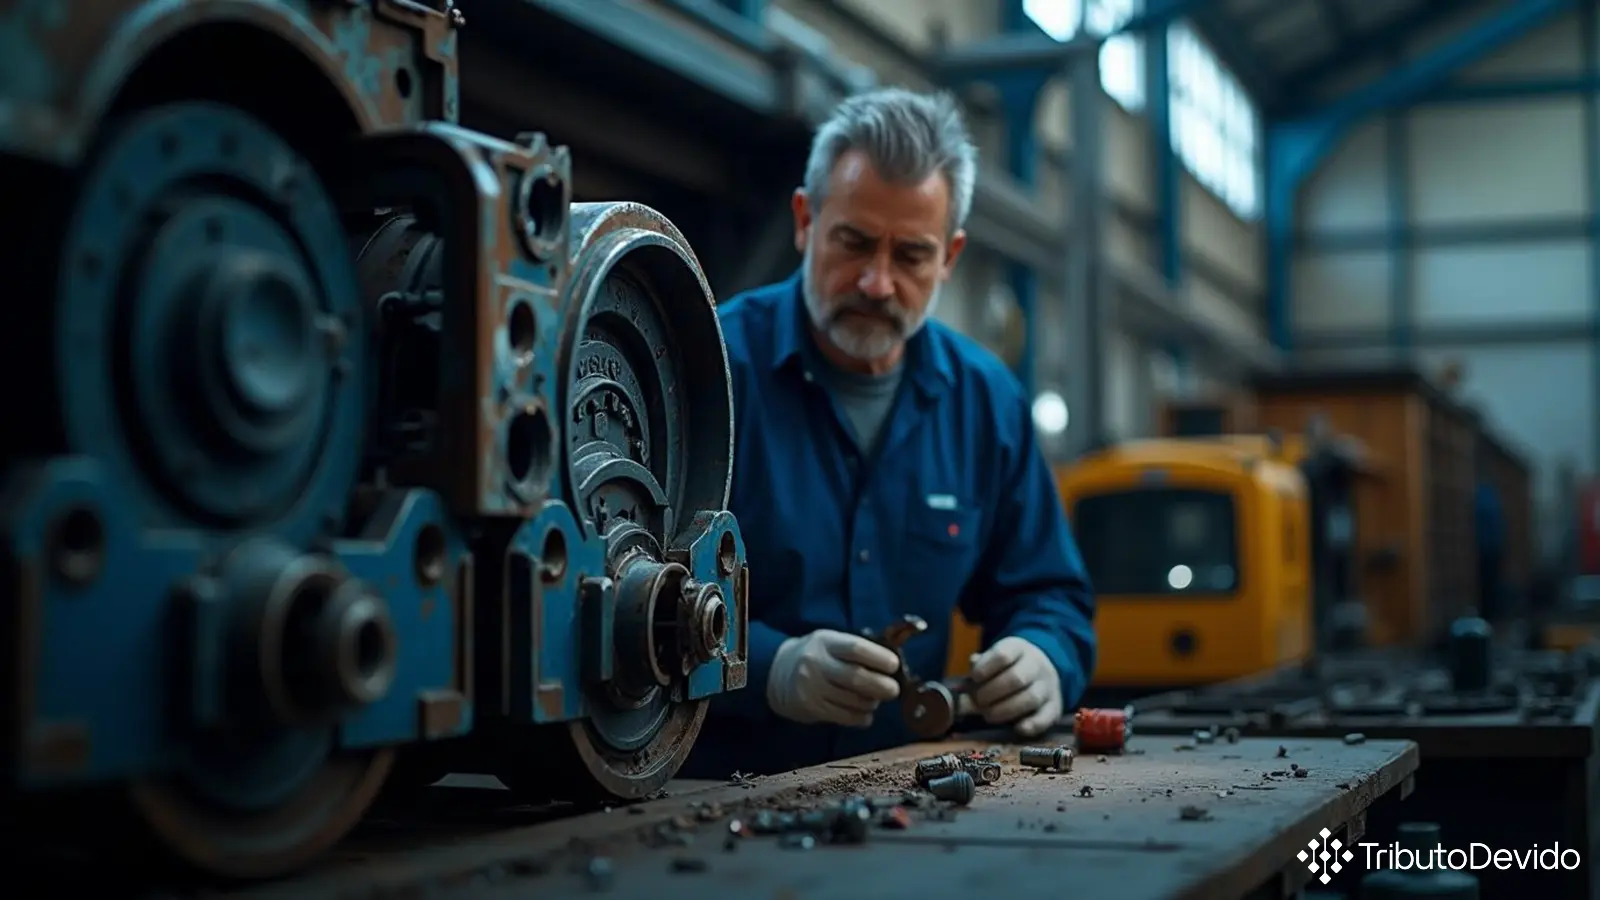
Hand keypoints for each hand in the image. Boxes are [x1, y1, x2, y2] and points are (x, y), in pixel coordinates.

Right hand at [766, 630, 901, 726]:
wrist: (776, 673)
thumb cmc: (815, 655)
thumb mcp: (830, 642)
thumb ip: (856, 649)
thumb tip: (892, 663)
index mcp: (826, 642)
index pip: (856, 649)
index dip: (879, 658)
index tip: (894, 665)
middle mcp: (817, 664)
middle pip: (856, 677)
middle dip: (881, 686)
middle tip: (893, 690)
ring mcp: (813, 688)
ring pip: (852, 700)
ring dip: (871, 703)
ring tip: (875, 700)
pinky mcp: (812, 708)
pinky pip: (844, 716)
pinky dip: (861, 718)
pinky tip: (866, 714)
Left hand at [967, 637, 1060, 736]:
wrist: (1041, 671)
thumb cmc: (1008, 666)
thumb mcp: (994, 657)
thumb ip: (981, 663)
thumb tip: (973, 665)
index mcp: (1018, 648)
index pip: (1003, 654)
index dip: (986, 667)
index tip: (974, 677)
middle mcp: (1037, 665)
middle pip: (1017, 678)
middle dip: (992, 692)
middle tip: (978, 701)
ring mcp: (1048, 686)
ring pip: (1031, 698)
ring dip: (1006, 710)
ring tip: (988, 715)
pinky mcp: (1055, 706)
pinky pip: (1047, 716)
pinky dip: (1033, 725)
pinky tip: (1017, 728)